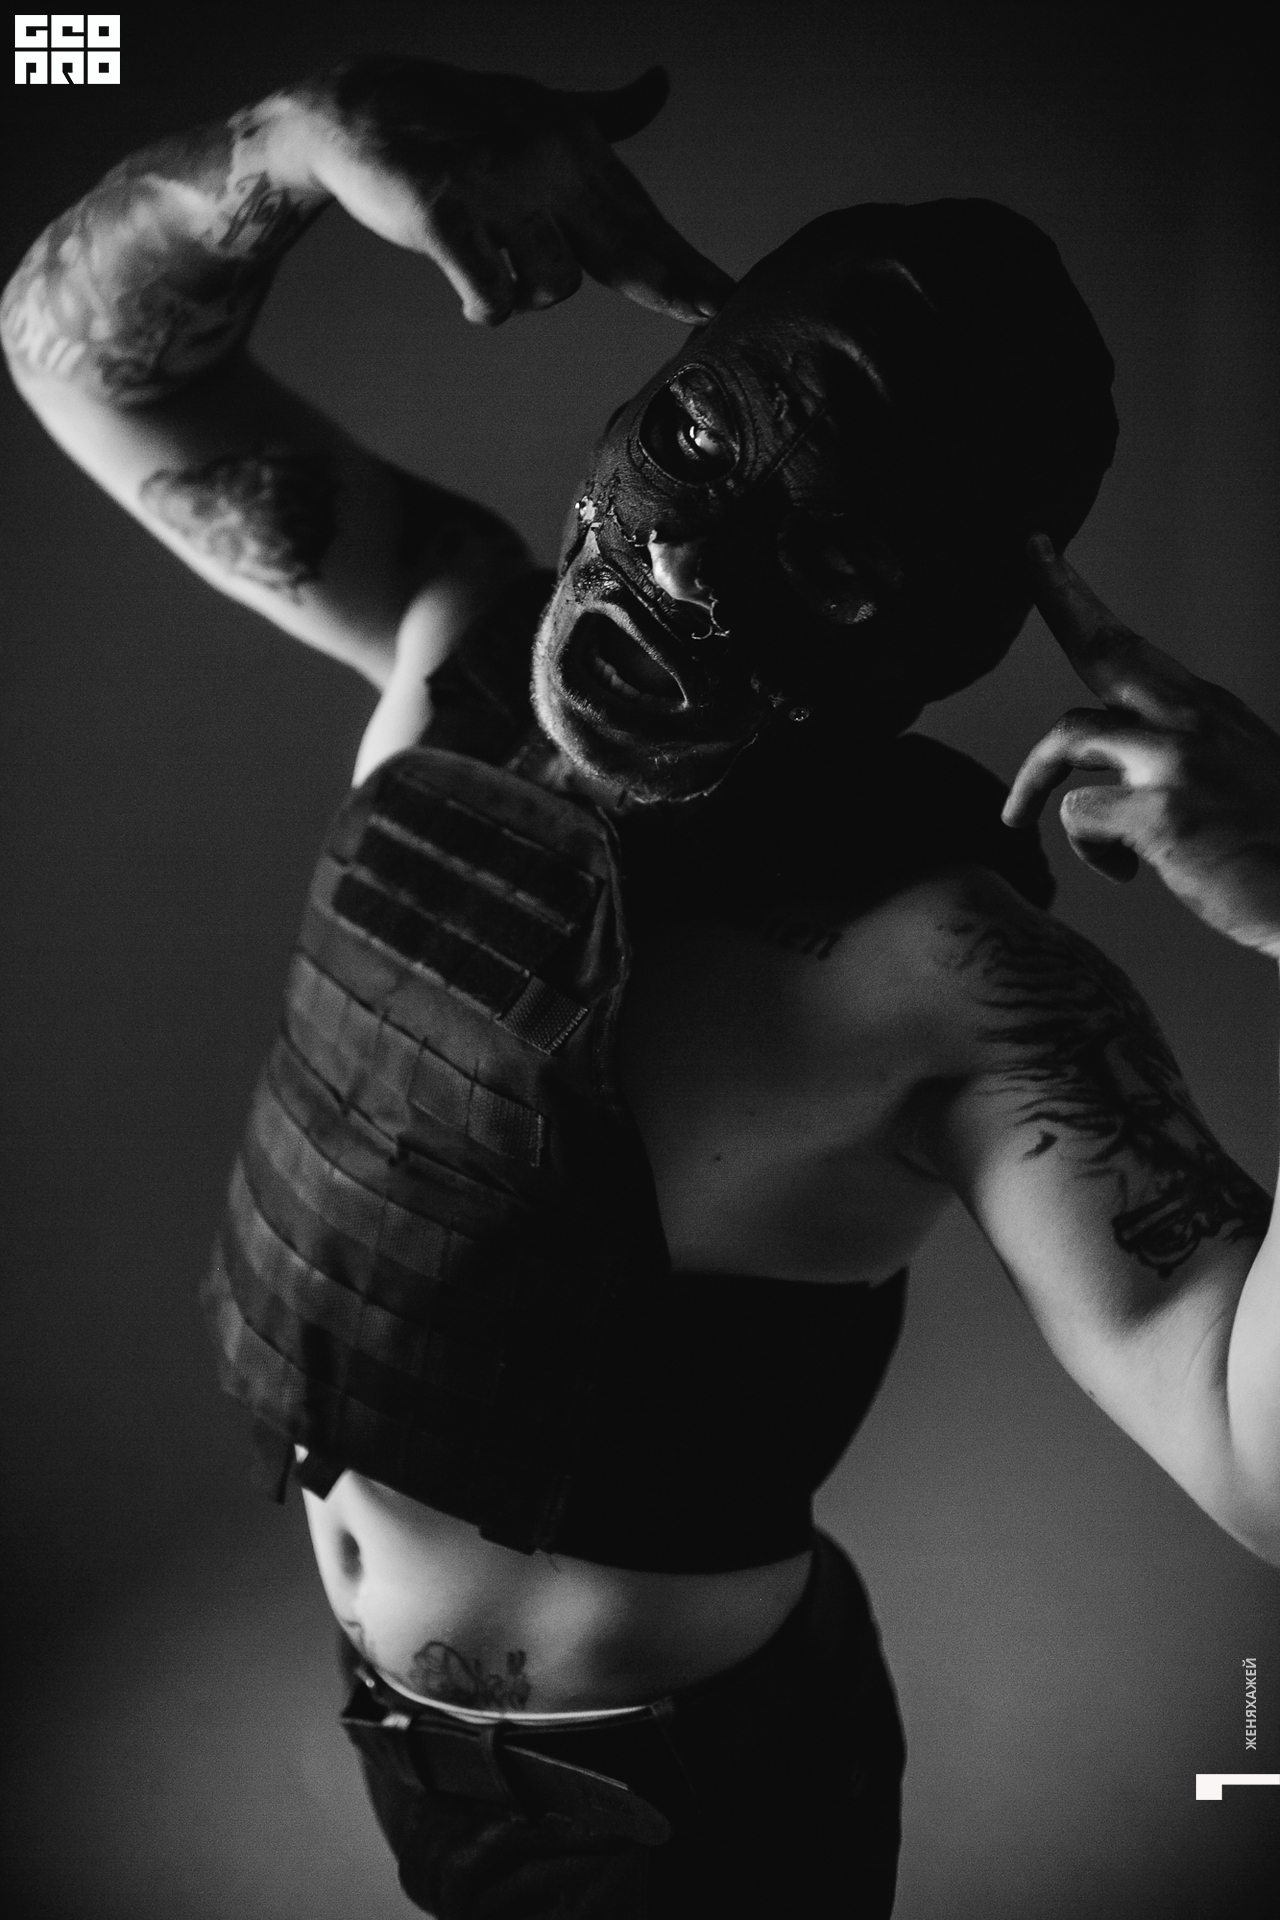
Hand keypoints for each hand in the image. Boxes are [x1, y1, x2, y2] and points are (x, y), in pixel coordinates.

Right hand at [293, 57, 733, 325]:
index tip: (726, 297)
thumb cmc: (458, 118)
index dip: (684, 263)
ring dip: (527, 297)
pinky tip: (472, 299)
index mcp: (572, 144)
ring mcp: (494, 185)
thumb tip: (660, 86)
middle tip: (708, 311)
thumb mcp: (540, 107)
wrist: (357, 107)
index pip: (639, 218)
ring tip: (500, 274)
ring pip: (552, 285)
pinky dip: (485, 307)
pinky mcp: (443, 214)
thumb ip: (606, 116)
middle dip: (669, 286)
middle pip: (622, 248)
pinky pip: (491, 294)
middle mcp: (543, 159)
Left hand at [1003, 536, 1279, 957]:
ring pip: (1066, 736)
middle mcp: (1194, 720)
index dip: (1080, 602)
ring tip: (1015, 818)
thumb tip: (1111, 771)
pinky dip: (1089, 849)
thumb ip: (1177, 757)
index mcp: (1209, 712)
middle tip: (1030, 552)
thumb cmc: (1275, 854)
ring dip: (1030, 781)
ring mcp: (1177, 760)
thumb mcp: (1236, 780)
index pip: (1132, 648)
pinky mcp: (1162, 811)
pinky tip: (1125, 871)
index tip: (1042, 552)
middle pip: (1105, 646)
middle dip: (1059, 593)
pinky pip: (1077, 815)